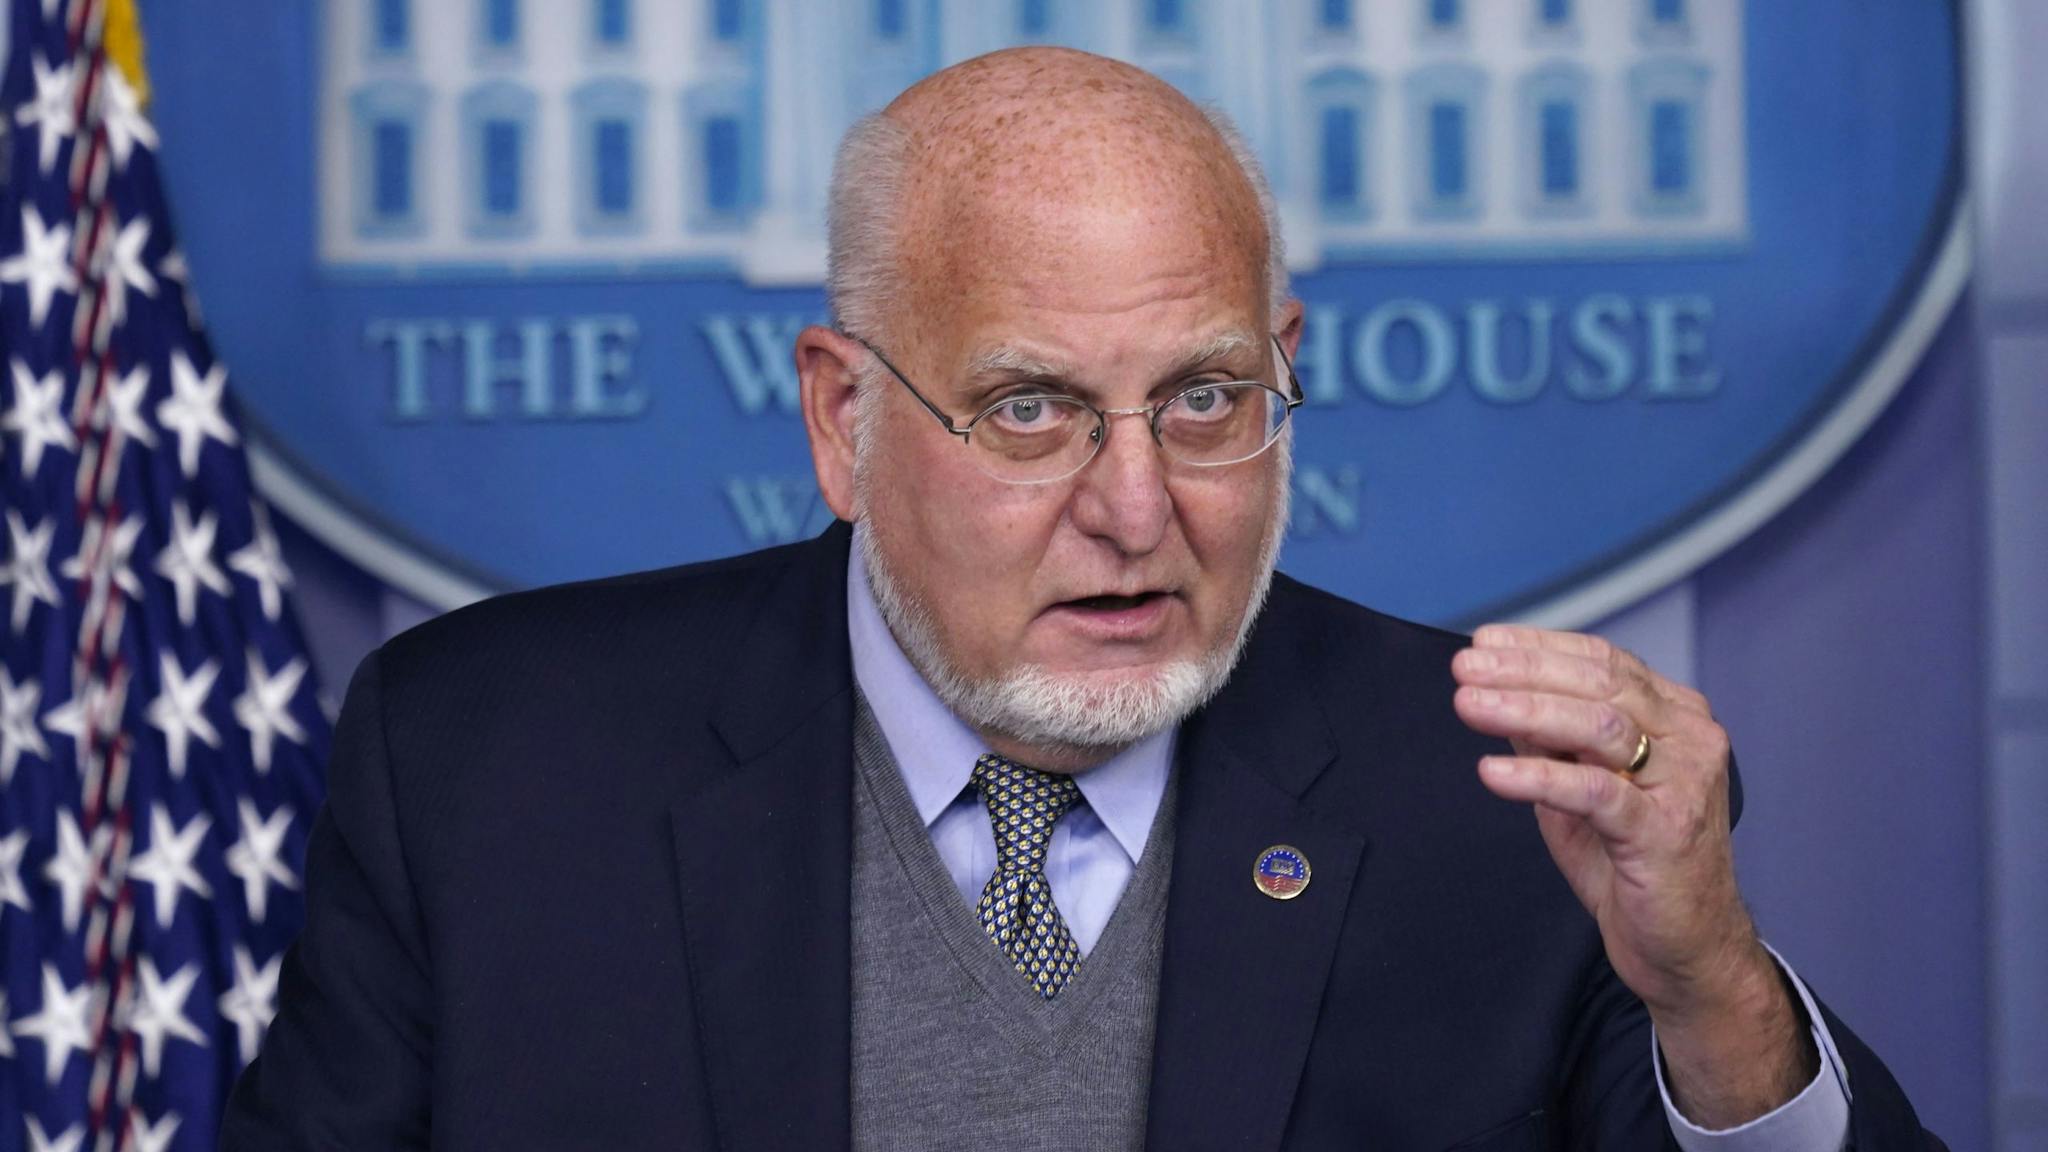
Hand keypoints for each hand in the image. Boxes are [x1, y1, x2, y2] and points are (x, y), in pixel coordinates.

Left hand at [1451, 624, 1816, 1126]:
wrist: (1683, 948)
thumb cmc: (1633, 866)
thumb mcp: (1580, 791)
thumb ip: (1551, 743)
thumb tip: (1501, 694)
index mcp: (1676, 717)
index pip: (1604, 661)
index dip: (1540, 646)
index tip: (1483, 642)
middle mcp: (1690, 739)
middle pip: (1598, 684)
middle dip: (1523, 671)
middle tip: (1464, 669)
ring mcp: (1684, 783)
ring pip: (1598, 726)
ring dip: (1525, 709)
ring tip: (1469, 705)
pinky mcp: (1665, 832)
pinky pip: (1595, 792)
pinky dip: (1539, 777)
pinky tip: (1493, 773)